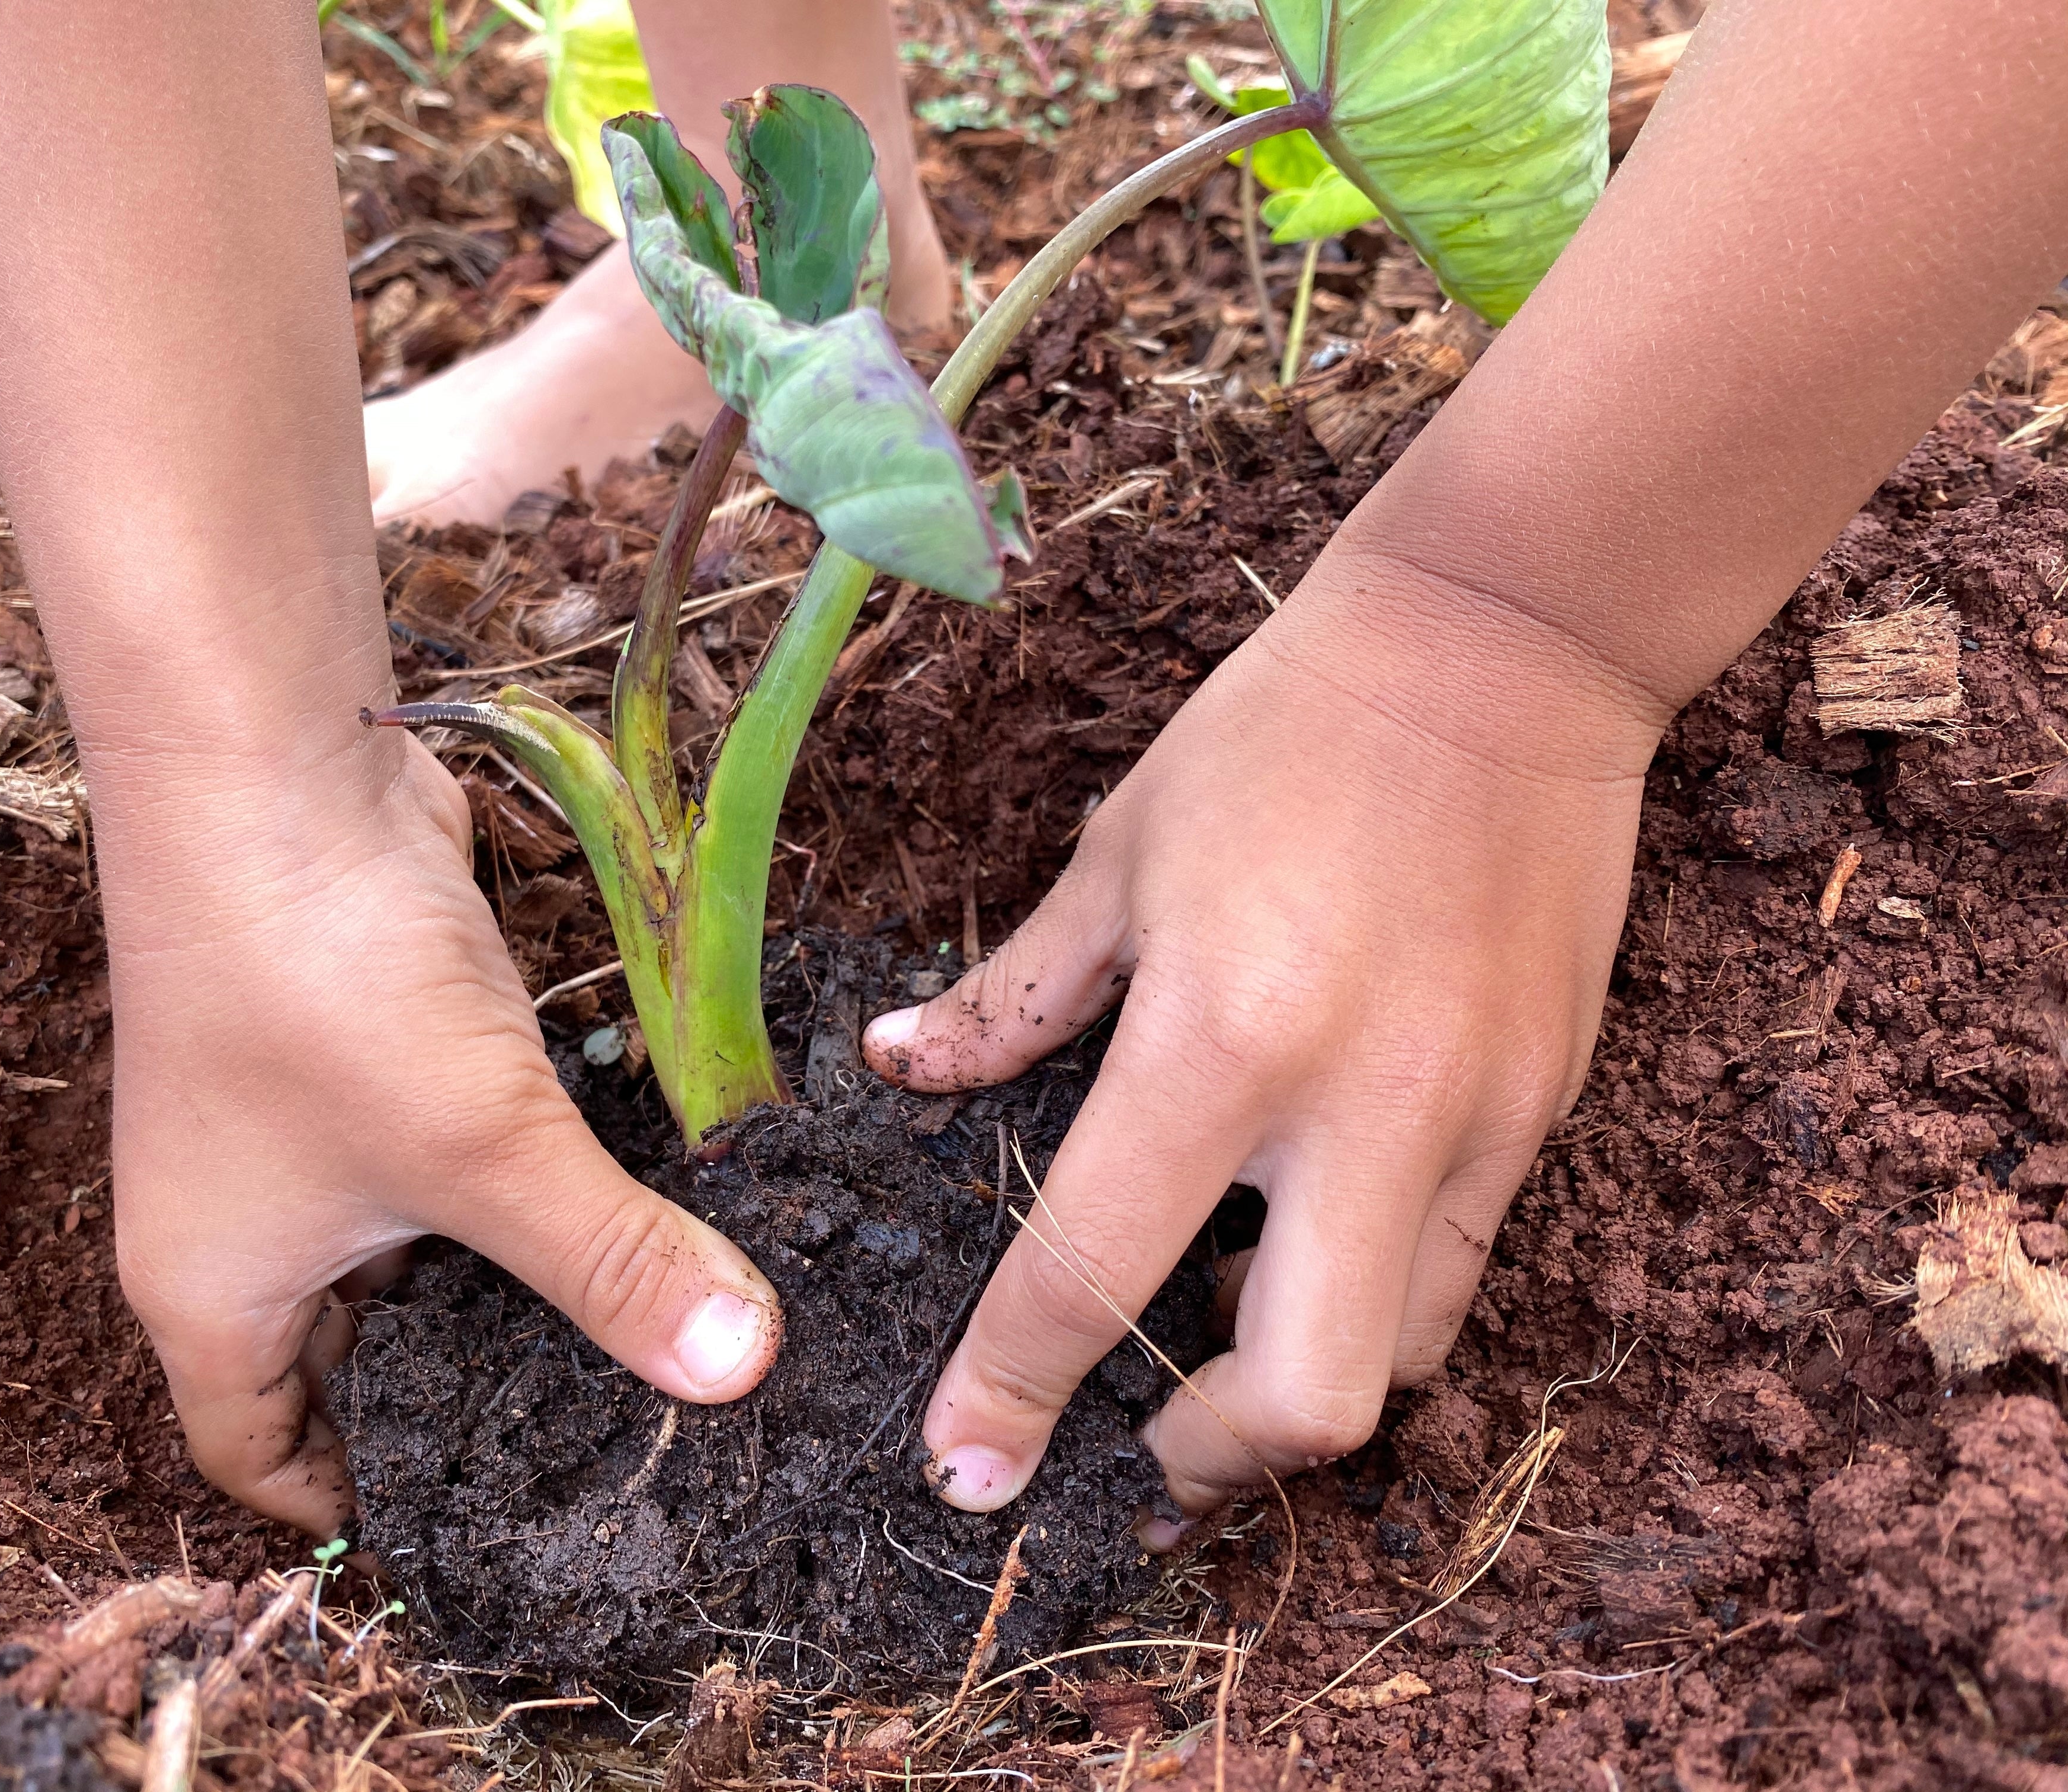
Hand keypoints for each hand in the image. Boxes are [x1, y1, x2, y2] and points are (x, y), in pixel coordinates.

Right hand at [106, 731, 779, 1533]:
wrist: (272, 772)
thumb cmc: (329, 989)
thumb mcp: (484, 1150)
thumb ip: (611, 1263)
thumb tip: (737, 1370)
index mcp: (211, 1290)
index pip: (256, 1452)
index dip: (351, 1502)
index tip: (472, 1526)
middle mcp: (239, 1219)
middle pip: (342, 1353)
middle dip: (453, 1389)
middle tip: (594, 1427)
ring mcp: (295, 1126)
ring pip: (402, 1246)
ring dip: (498, 1273)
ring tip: (628, 1323)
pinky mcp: (359, 1046)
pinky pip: (436, 1153)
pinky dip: (507, 1181)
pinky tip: (609, 1196)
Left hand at [863, 556, 1666, 1520]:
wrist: (1505, 647)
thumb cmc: (1285, 733)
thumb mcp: (1121, 853)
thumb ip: (1014, 993)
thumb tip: (899, 1061)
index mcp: (1217, 1037)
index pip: (1090, 1272)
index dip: (1008, 1394)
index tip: (966, 1469)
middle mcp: (1359, 1107)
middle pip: (1304, 1401)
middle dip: (1207, 1458)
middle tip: (1144, 1439)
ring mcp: (1476, 1118)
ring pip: (1403, 1359)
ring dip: (1301, 1385)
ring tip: (1230, 1335)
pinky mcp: (1545, 1106)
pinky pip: (1463, 1266)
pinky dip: (1379, 1295)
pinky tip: (1321, 1243)